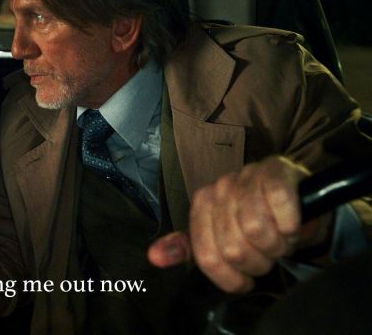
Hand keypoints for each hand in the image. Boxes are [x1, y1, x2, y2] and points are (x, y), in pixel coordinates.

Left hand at [147, 156, 332, 292]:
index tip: (247, 278)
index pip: (207, 257)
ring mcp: (247, 176)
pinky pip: (278, 203)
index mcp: (201, 205)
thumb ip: (187, 248)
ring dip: (276, 245)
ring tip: (280, 240)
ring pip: (256, 230)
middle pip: (233, 248)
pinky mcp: (277, 170)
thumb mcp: (218, 236)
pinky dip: (289, 223)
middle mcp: (220, 188)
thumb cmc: (257, 220)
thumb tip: (154, 257)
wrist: (295, 195)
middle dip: (258, 261)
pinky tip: (291, 225)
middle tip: (268, 253)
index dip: (232, 277)